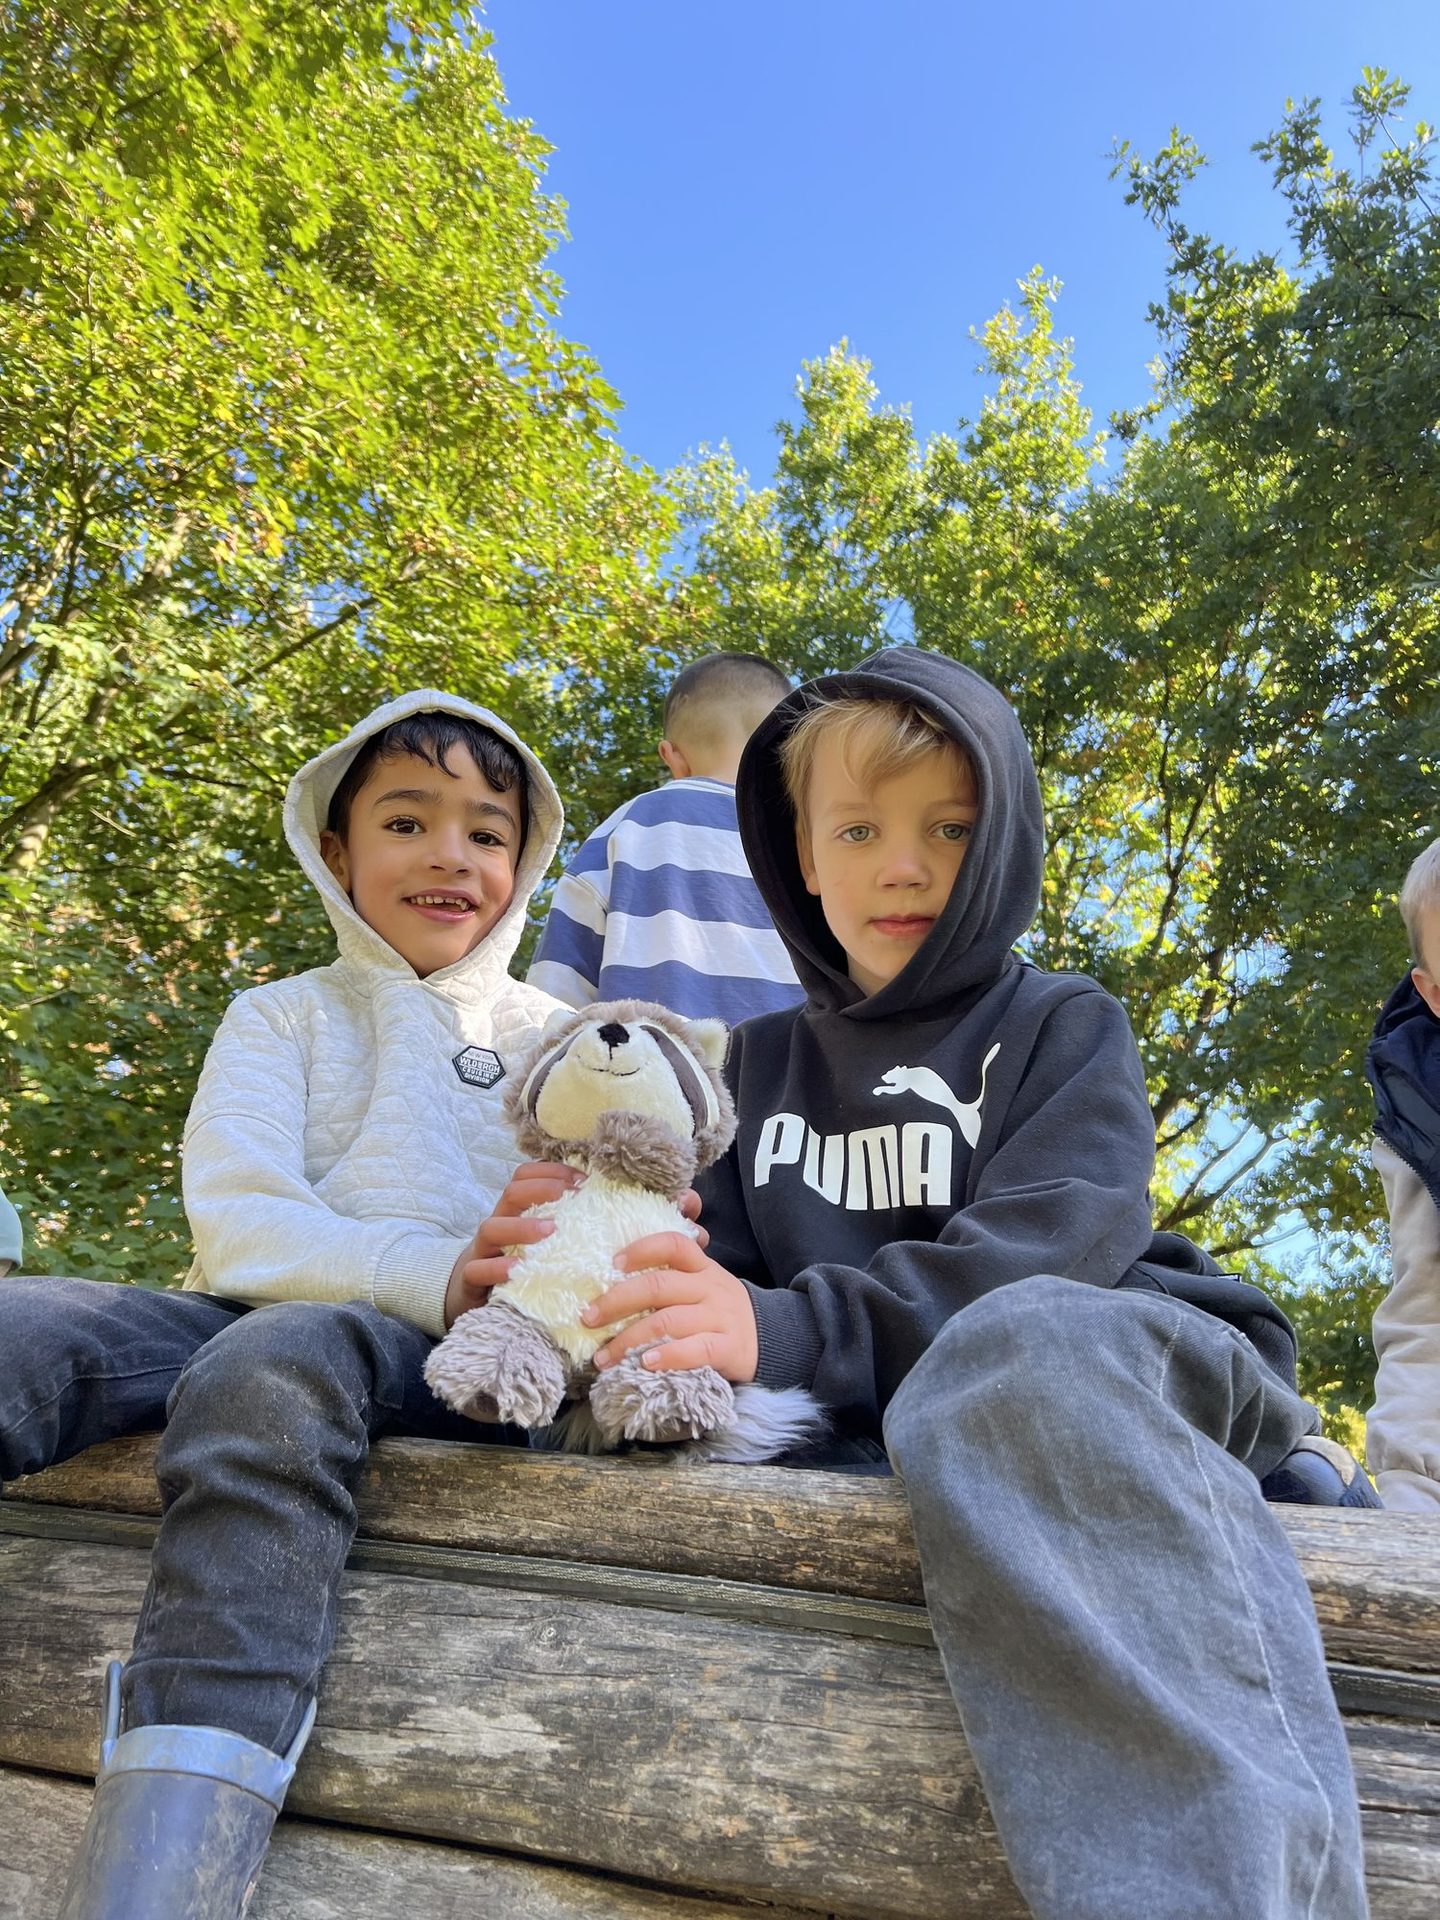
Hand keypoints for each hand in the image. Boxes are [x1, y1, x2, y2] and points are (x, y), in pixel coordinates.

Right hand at [443, 1162, 580, 1329]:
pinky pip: (478, 1269)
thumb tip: (601, 1206)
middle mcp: (498, 1224)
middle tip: (570, 1197)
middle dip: (541, 1190)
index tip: (583, 1181)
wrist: (471, 1296)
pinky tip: (518, 1268)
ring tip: (550, 1231)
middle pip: (511, 1193)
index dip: (553, 1172)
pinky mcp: (470, 1279)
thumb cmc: (514, 1263)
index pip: (525, 1176)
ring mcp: (481, 1250)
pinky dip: (497, 1267)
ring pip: (491, 1228)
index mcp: (514, 1211)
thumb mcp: (535, 1240)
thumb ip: (559, 1222)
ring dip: (522, 1227)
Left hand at [582, 1232, 756, 1382]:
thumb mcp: (703, 1282)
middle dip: (617, 1301)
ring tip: (603, 1358)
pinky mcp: (728, 1348)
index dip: (642, 1250)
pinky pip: (696, 1351)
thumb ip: (670, 1275)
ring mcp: (720, 1318)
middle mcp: (709, 1288)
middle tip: (587, 1318)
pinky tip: (644, 1365)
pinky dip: (667, 1356)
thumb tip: (612, 1274)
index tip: (612, 1263)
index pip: (673, 1244)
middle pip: (659, 1286)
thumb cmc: (720, 1310)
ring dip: (629, 1340)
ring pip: (669, 1322)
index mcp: (701, 1267)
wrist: (772, 1337)